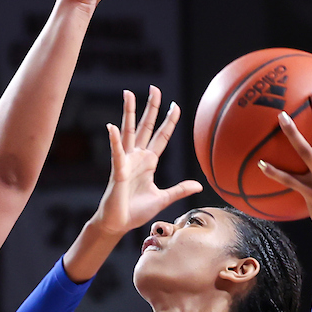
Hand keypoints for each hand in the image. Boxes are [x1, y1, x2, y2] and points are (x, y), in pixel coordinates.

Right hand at [93, 88, 202, 236]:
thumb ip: (179, 189)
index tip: (175, 105)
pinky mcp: (118, 170)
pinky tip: (112, 126)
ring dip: (129, 112)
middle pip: (146, 126)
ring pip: (129, 131)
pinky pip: (117, 152)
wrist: (119, 224)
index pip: (161, 136)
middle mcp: (138, 157)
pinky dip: (115, 140)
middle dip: (151, 107)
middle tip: (154, 88)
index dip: (168, 121)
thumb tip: (199, 186)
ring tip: (128, 93)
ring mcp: (126, 161)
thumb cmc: (136, 212)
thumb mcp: (163, 198)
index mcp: (149, 162)